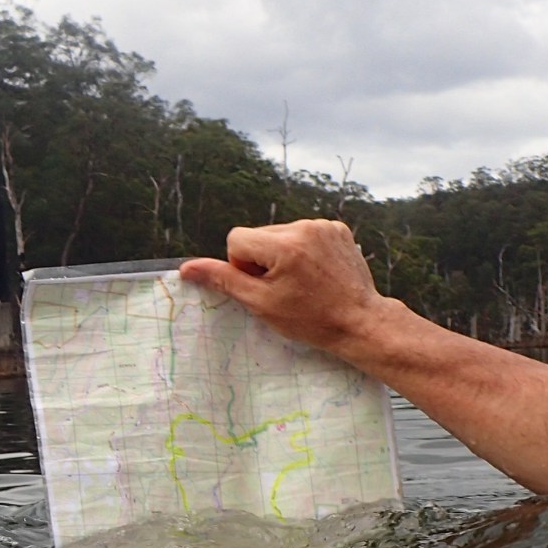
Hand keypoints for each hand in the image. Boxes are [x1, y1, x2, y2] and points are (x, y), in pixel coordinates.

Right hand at [178, 219, 384, 354]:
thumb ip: (223, 280)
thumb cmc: (310, 319)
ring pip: (280, 234)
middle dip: (262, 260)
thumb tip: (187, 268)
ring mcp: (324, 226)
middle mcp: (305, 227)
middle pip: (259, 235)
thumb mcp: (261, 303)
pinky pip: (304, 233)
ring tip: (302, 282)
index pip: (237, 239)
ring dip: (282, 255)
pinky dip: (303, 251)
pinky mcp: (338, 229)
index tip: (263, 286)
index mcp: (284, 244)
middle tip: (283, 288)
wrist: (360, 322)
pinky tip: (315, 272)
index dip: (242, 266)